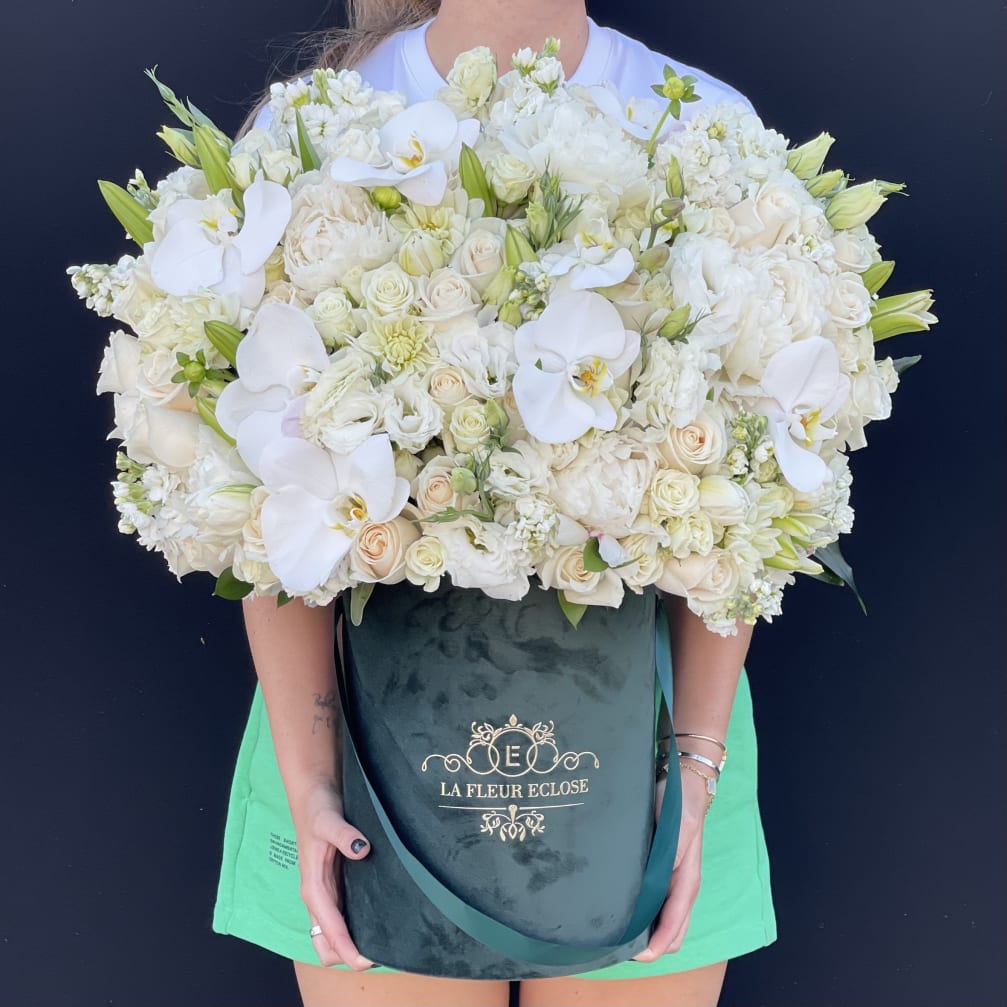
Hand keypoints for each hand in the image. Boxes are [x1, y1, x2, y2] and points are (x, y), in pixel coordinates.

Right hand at [290, 775, 373, 970]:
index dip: (349, 951)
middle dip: (348, 955)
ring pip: (334, 934)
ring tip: (384, 940)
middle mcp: (319, 896)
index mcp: (314, 889)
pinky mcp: (336, 883)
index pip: (330, 934)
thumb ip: (343, 834)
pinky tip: (378, 918)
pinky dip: (356, 926)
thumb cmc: (318, 807)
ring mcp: (327, 891)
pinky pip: (343, 915)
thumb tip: (360, 849)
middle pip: (327, 945)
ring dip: (352, 943)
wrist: (314, 791)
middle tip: (382, 952)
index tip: (372, 959)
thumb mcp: (328, 819)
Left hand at [632, 764, 709, 960]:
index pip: (676, 924)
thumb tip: (657, 885)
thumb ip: (671, 855)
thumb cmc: (680, 806)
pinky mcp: (663, 873)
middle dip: (652, 946)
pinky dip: (646, 919)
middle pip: (673, 933)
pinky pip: (657, 907)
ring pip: (665, 923)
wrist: (682, 782)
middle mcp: (681, 887)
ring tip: (618, 935)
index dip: (659, 944)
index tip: (637, 955)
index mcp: (687, 880)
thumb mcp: (679, 827)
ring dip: (648, 935)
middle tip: (619, 947)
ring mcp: (673, 882)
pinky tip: (624, 913)